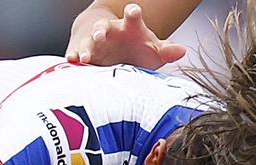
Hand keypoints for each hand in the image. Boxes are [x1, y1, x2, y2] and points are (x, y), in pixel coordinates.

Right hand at [67, 3, 187, 67]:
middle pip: (104, 26)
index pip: (132, 16)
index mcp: (130, 27)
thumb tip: (183, 50)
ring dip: (86, 46)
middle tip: (100, 34)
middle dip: (101, 30)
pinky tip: (72, 61)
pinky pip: (77, 54)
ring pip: (88, 41)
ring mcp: (96, 42)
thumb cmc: (138, 48)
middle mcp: (111, 31)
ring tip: (85, 56)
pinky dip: (74, 57)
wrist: (117, 49)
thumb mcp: (154, 49)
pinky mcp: (86, 54)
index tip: (132, 11)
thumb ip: (166, 50)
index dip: (132, 13)